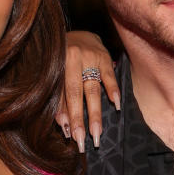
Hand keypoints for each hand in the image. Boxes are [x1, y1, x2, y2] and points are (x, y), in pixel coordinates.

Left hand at [59, 31, 118, 151]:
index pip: (64, 95)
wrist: (79, 33)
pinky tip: (116, 104)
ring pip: (93, 89)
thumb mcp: (57, 73)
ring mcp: (91, 57)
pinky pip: (110, 76)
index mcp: (58, 63)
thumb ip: (59, 98)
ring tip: (97, 133)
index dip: (68, 116)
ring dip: (95, 113)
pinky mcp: (105, 56)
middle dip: (81, 119)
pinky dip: (113, 90)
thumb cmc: (64, 57)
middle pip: (78, 94)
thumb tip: (62, 125)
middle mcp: (73, 59)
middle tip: (83, 141)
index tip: (71, 136)